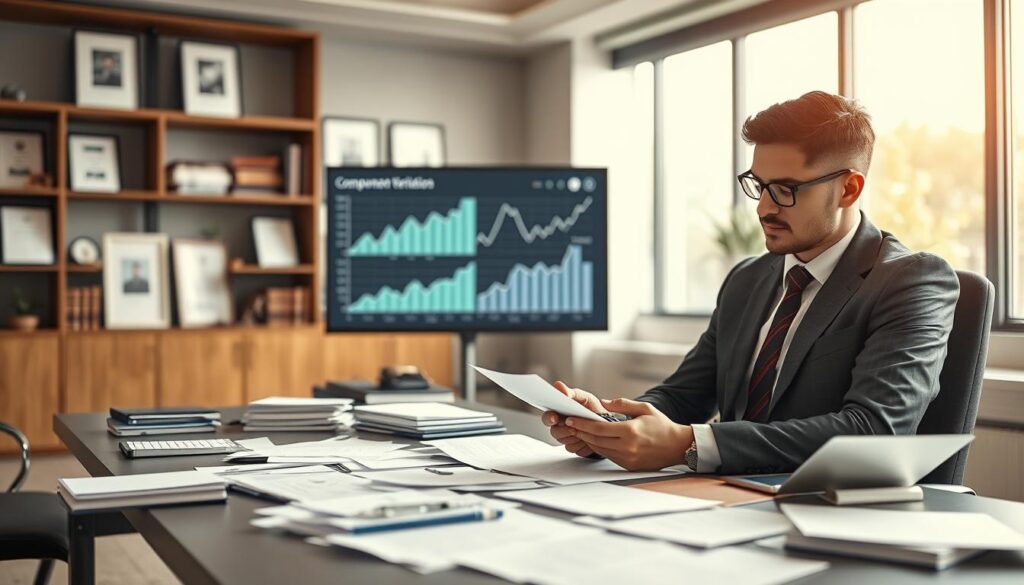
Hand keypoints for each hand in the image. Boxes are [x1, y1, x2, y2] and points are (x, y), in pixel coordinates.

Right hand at [542, 381, 606, 457]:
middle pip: (553, 431)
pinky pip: (572, 448)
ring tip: (584, 431)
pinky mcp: (573, 447)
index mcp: (560, 412)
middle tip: (572, 428)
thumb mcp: (585, 398)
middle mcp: (560, 425)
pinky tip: (587, 439)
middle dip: (562, 430)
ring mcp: (566, 437)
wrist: (607, 425)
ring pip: (562, 440)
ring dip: (573, 436)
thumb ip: (572, 392)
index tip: (554, 418)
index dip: (549, 417)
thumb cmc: (594, 409)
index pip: (548, 415)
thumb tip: (559, 386)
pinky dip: (580, 444)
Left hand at [564, 398, 692, 471]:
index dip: (582, 424)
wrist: (678, 446)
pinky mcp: (629, 466)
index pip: (598, 428)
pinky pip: (609, 456)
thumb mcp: (644, 408)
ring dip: (588, 441)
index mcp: (630, 431)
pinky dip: (599, 448)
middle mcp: (627, 447)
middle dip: (580, 432)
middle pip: (595, 440)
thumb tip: (603, 403)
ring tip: (579, 432)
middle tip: (569, 425)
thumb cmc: (662, 426)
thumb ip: (622, 404)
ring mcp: (628, 458)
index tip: (571, 419)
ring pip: (600, 449)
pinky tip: (594, 440)